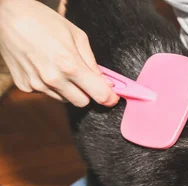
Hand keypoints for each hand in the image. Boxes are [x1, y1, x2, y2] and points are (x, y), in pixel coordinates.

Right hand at [0, 0, 117, 106]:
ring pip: (64, 99)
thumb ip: (93, 63)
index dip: (109, 98)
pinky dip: (50, 85)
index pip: (98, 95)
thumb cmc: (45, 22)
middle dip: (87, 93)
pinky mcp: (24, 86)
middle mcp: (53, 79)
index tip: (112, 97)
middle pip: (82, 102)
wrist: (9, 16)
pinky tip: (44, 67)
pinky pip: (47, 93)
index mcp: (70, 65)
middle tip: (84, 78)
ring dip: (68, 89)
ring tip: (59, 66)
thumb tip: (107, 84)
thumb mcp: (77, 36)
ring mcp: (36, 84)